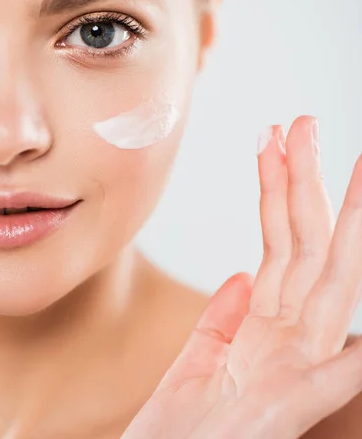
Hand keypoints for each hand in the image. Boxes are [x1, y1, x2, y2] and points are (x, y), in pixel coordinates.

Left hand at [122, 115, 361, 438]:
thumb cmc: (185, 429)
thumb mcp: (200, 361)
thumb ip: (224, 317)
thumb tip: (240, 276)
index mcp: (265, 325)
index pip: (279, 241)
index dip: (278, 190)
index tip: (275, 142)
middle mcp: (288, 335)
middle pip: (303, 242)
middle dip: (305, 180)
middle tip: (303, 122)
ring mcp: (298, 366)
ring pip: (328, 277)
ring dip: (341, 220)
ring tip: (347, 161)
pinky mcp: (297, 405)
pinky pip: (344, 368)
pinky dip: (359, 345)